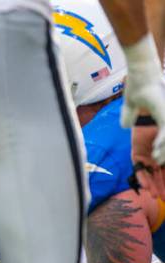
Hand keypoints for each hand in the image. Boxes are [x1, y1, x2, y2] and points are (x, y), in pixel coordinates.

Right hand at [120, 34, 164, 165]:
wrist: (141, 75)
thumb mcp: (130, 104)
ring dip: (163, 151)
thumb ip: (128, 115)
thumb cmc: (137, 85)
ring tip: (158, 160)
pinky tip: (156, 150)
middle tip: (159, 163)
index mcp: (162, 113)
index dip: (162, 147)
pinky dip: (161, 143)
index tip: (156, 157)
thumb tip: (124, 126)